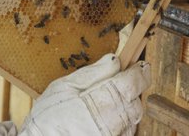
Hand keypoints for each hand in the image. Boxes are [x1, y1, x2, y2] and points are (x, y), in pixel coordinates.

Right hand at [20, 54, 150, 135]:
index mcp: (99, 104)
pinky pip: (125, 132)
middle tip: (114, 85)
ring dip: (123, 108)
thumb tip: (115, 60)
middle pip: (135, 102)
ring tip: (101, 105)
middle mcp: (110, 125)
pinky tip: (102, 118)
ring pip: (132, 118)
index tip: (141, 67)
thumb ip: (93, 73)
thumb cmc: (48, 117)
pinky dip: (119, 122)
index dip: (139, 73)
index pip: (132, 84)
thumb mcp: (65, 87)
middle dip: (129, 91)